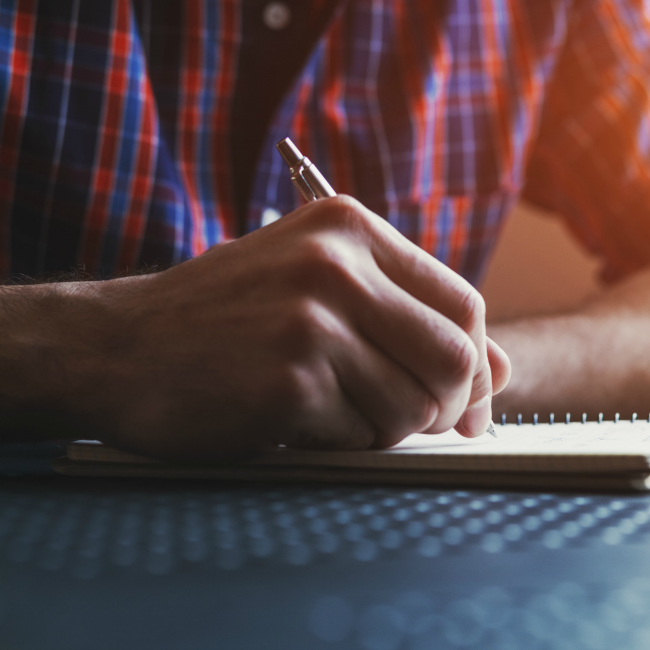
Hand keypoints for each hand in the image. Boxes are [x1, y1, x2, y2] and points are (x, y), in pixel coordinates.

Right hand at [99, 196, 508, 460]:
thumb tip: (500, 366)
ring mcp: (311, 323)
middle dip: (447, 405)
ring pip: (413, 405)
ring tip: (338, 413)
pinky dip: (344, 440)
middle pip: (454, 356)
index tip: (467, 401)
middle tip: (419, 424)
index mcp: (348, 229)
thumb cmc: (222, 318)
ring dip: (388, 428)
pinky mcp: (288, 382)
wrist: (119, 346)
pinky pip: (361, 434)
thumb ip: (407, 318)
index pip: (462, 302)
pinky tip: (298, 419)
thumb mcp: (315, 290)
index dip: (476, 362)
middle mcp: (335, 266)